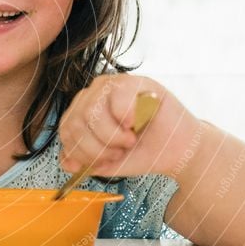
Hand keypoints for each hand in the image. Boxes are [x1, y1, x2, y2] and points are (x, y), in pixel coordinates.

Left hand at [58, 74, 200, 177]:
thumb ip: (85, 162)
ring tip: (130, 140)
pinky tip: (135, 124)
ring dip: (112, 136)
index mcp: (81, 114)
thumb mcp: (109, 163)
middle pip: (75, 123)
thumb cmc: (143, 153)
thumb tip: (66, 161)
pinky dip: (125, 117)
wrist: (178, 151)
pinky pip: (115, 96)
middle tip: (120, 152)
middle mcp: (91, 96)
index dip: (83, 153)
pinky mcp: (132, 81)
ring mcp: (109, 85)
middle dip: (98, 149)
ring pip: (91, 112)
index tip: (105, 162)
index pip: (66, 132)